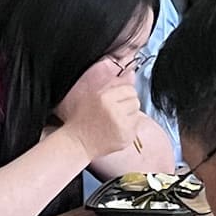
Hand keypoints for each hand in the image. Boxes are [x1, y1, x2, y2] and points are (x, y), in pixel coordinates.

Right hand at [57, 52, 144, 168]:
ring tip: (116, 121)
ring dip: (130, 116)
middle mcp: (114, 110)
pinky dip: (129, 128)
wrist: (78, 142)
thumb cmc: (82, 119)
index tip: (118, 100)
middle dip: (128, 105)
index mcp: (104, 97)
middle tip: (116, 112)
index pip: (130, 89)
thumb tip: (132, 73)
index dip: (125, 94)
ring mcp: (121, 125)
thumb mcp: (93, 95)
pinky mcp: (126, 137)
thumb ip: (112, 84)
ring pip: (137, 113)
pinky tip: (117, 129)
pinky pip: (136, 127)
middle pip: (135, 101)